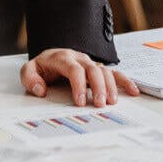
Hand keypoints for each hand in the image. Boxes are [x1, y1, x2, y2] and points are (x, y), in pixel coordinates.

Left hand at [20, 48, 139, 106]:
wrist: (51, 57)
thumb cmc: (43, 67)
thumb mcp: (29, 70)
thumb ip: (30, 78)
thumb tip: (41, 89)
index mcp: (62, 57)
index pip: (74, 69)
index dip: (78, 85)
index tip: (79, 101)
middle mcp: (79, 58)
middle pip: (93, 69)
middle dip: (97, 87)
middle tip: (99, 103)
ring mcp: (90, 62)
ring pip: (105, 71)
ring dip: (110, 86)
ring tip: (111, 101)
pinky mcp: (98, 68)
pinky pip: (114, 72)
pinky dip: (125, 81)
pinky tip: (133, 90)